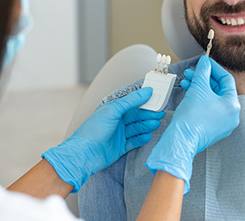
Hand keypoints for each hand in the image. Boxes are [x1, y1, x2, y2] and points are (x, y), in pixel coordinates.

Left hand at [42, 87, 164, 192]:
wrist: (84, 154)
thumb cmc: (94, 130)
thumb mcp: (113, 110)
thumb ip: (131, 101)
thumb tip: (146, 91)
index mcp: (113, 110)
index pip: (132, 103)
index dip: (144, 101)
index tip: (156, 99)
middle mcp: (116, 121)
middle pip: (136, 116)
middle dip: (148, 114)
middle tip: (160, 113)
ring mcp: (118, 134)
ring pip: (136, 128)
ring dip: (146, 126)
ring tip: (155, 124)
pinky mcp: (120, 147)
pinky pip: (134, 141)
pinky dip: (141, 138)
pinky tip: (148, 136)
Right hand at [146, 55, 239, 193]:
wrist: (181, 139)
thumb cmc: (191, 117)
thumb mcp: (198, 88)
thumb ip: (203, 71)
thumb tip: (205, 62)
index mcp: (233, 105)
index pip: (226, 79)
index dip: (213, 68)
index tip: (204, 62)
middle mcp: (231, 115)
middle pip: (218, 89)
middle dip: (203, 78)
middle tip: (192, 72)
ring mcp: (222, 123)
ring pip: (212, 99)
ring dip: (199, 88)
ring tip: (187, 81)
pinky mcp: (212, 129)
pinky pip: (208, 108)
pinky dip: (199, 99)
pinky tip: (188, 93)